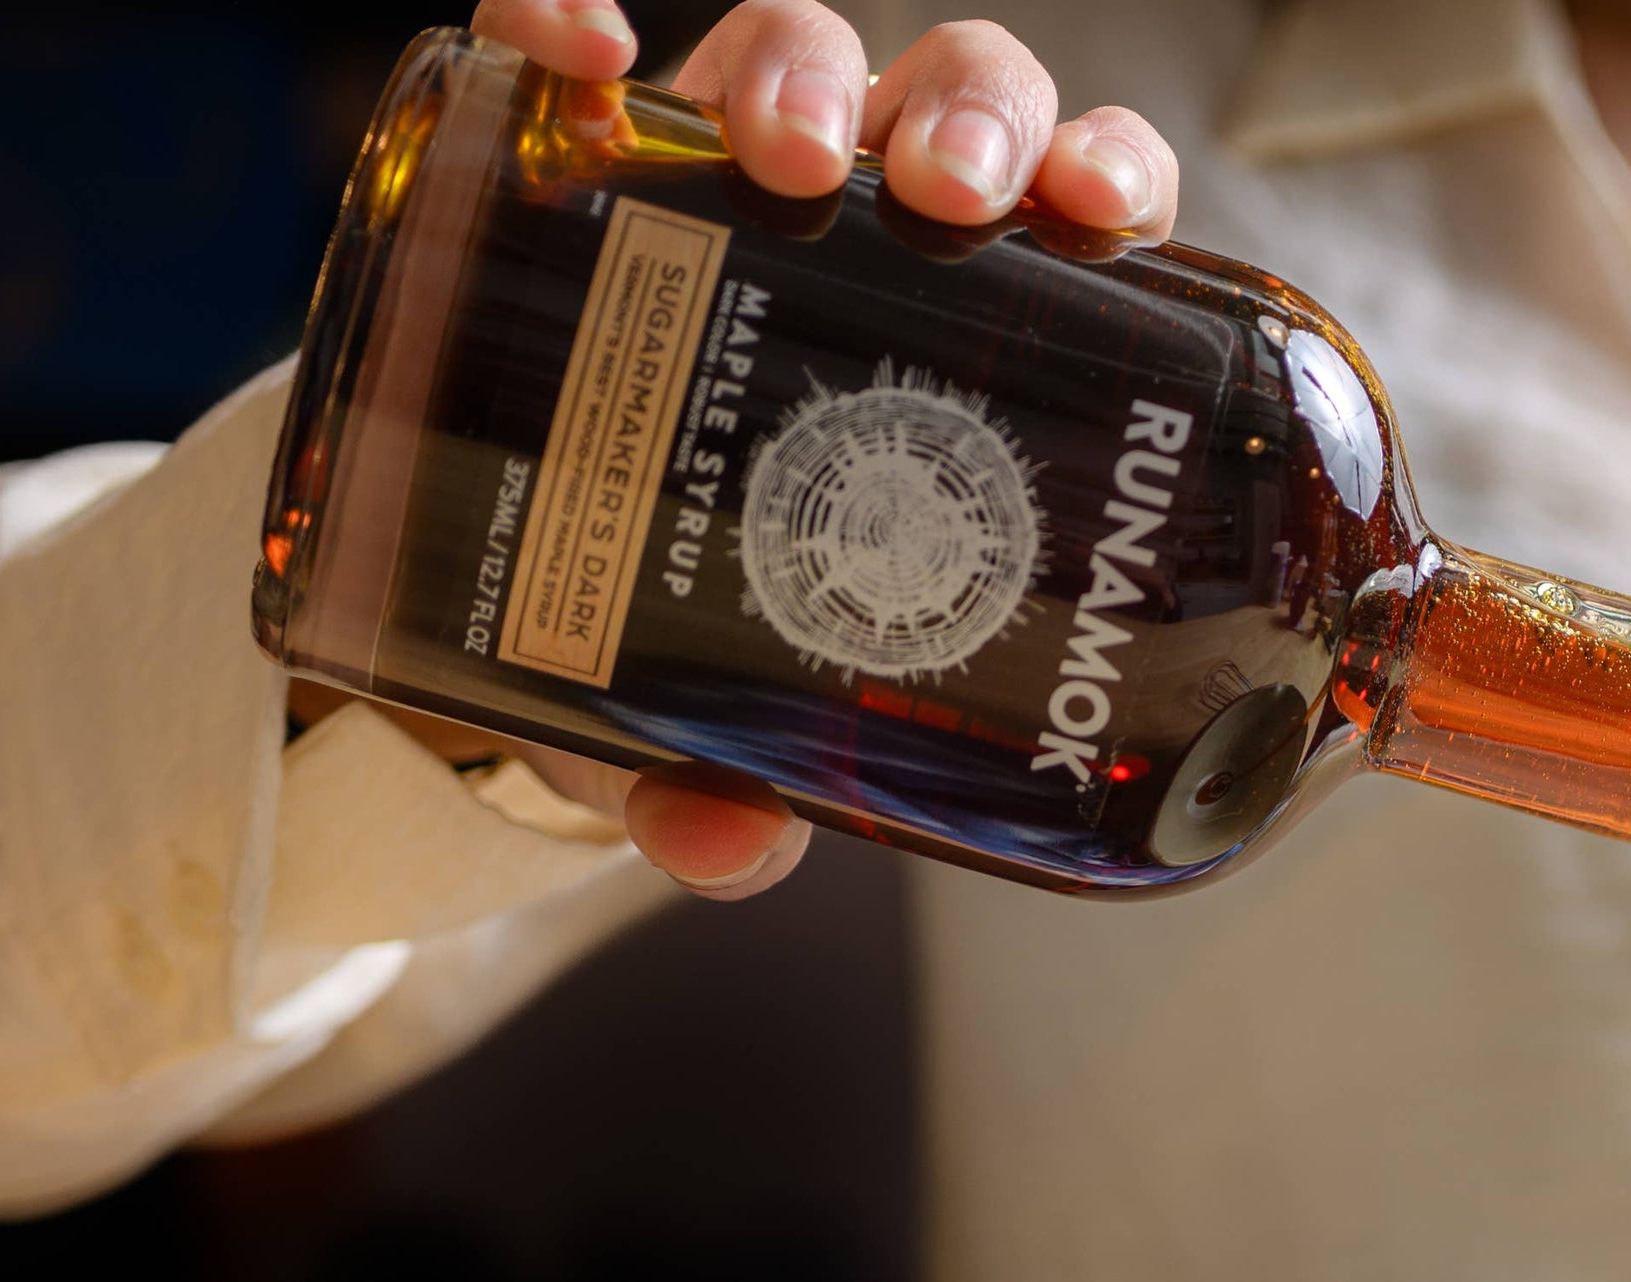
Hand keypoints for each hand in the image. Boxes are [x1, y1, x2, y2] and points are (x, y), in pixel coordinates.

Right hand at [431, 1, 1184, 900]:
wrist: (522, 580)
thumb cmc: (693, 625)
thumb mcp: (722, 712)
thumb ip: (735, 775)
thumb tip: (726, 850)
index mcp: (973, 333)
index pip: (1078, 214)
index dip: (1108, 182)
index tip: (1101, 215)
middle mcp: (872, 228)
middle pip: (965, 109)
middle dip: (973, 120)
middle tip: (947, 194)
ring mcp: (727, 179)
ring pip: (806, 55)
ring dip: (804, 69)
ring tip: (784, 150)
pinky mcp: (575, 156)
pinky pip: (572, 46)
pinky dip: (565, 20)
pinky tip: (568, 44)